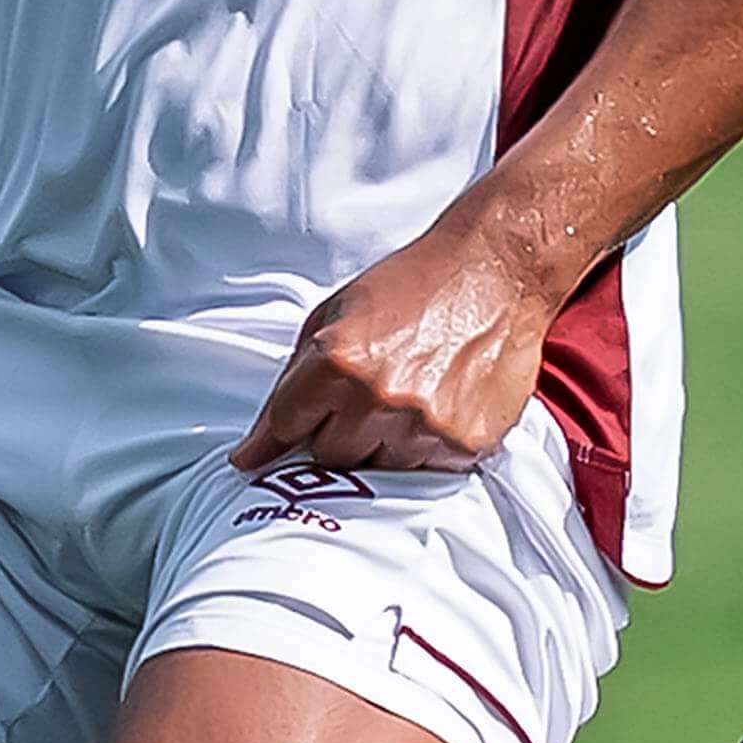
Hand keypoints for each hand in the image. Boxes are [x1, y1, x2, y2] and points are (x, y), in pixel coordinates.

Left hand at [216, 210, 561, 484]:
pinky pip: (428, 471)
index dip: (285, 430)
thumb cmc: (407, 287)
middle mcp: (378, 398)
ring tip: (409, 395)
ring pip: (381, 470)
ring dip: (387, 442)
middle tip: (368, 396)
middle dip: (340, 433)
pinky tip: (439, 404)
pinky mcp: (465, 443)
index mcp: (336, 362)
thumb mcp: (331, 318)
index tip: (278, 442)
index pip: (285, 428)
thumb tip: (249, 455)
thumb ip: (287, 386)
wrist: (493, 270)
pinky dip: (427, 447)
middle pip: (331, 458)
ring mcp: (424, 425)